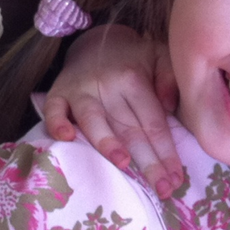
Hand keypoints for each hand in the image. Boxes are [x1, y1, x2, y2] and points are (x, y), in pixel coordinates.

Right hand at [42, 25, 182, 196]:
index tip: (176, 178)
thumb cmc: (133, 59)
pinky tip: (67, 139)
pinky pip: (53, 109)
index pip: (153, 121)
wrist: (95, 41)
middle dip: (147, 161)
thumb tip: (171, 105)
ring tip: (123, 164)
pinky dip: (57, 123)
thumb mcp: (160, 57)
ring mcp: (80, 90)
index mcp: (134, 79)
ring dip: (107, 142)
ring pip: (93, 120)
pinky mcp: (57, 92)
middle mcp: (107, 84)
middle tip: (161, 189)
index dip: (166, 152)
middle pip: (129, 128)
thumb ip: (170, 78)